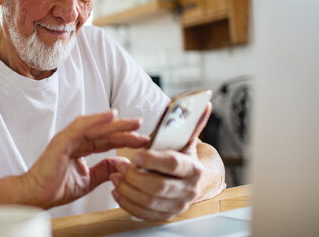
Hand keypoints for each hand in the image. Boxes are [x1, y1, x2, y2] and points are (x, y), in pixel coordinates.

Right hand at [22, 110, 148, 208]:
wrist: (36, 195)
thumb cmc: (56, 188)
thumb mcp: (88, 180)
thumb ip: (104, 170)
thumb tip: (123, 163)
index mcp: (80, 148)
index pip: (106, 141)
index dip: (124, 139)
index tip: (142, 140)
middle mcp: (75, 140)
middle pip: (104, 132)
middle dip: (124, 129)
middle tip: (142, 126)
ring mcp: (68, 138)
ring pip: (96, 127)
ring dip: (115, 123)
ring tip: (133, 122)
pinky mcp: (62, 140)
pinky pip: (81, 127)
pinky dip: (97, 120)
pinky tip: (111, 116)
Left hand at [109, 103, 211, 220]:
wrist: (191, 181)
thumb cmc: (182, 156)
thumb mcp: (185, 140)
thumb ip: (191, 123)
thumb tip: (203, 103)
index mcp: (193, 169)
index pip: (172, 164)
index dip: (152, 160)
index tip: (135, 155)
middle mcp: (188, 190)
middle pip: (158, 186)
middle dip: (134, 176)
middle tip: (120, 165)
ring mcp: (177, 205)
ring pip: (148, 202)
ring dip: (128, 189)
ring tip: (115, 176)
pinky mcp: (165, 215)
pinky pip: (143, 214)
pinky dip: (127, 203)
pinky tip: (117, 191)